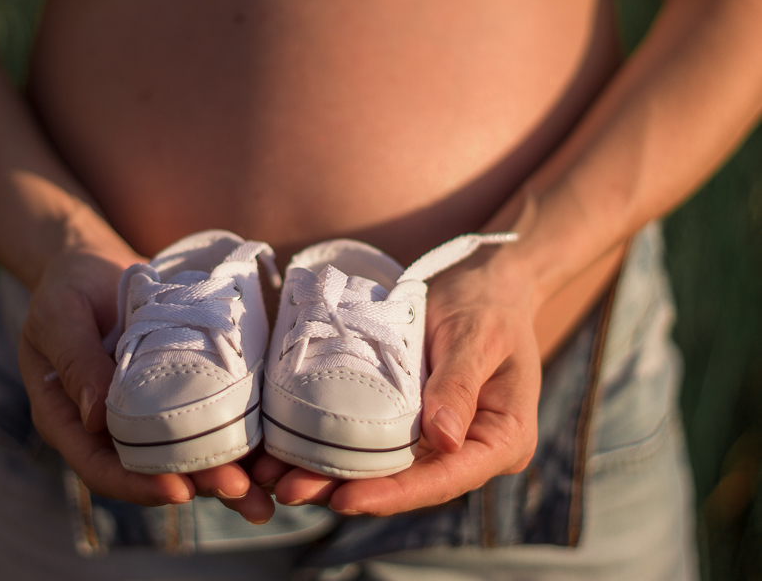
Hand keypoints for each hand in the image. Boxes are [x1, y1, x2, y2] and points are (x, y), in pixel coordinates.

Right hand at [18, 245, 274, 523]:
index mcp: (71, 421)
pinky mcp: (181, 389)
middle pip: (153, 471)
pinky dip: (238, 435)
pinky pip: (208, 418)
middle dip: (198, 485)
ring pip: (187, 454)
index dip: (137, 484)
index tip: (177, 490)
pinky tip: (270, 448)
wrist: (95, 265)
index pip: (101, 468)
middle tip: (240, 492)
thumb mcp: (60, 317)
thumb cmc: (67, 289)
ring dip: (226, 472)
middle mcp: (112, 428)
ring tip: (264, 488)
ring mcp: (149, 412)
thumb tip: (97, 416)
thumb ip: (76, 361)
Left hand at [253, 254, 540, 515]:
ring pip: (385, 470)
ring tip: (279, 478)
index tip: (346, 501)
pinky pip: (375, 442)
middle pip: (407, 483)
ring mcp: (440, 440)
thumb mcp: (477, 336)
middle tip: (290, 491)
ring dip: (332, 476)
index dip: (393, 495)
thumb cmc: (487, 303)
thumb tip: (443, 439)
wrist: (482, 280)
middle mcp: (471, 450)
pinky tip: (293, 451)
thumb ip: (459, 384)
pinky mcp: (413, 423)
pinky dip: (336, 447)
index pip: (445, 479)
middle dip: (349, 491)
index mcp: (503, 440)